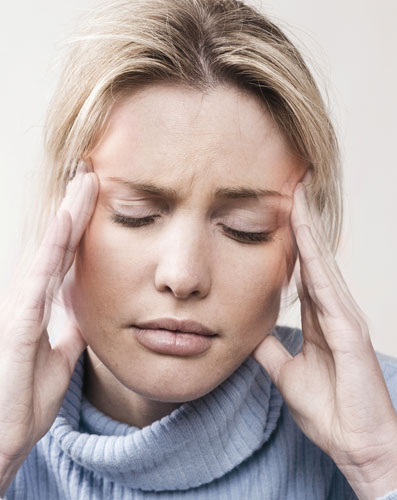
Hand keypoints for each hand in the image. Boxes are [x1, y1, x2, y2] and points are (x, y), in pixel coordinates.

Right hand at [0, 160, 97, 493]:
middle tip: (91, 173)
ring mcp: (21, 305)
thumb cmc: (25, 399)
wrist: (2, 439)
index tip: (96, 198)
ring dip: (67, 214)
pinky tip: (67, 219)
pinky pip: (40, 275)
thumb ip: (71, 332)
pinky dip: (54, 246)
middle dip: (74, 208)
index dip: (80, 227)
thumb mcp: (62, 359)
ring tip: (86, 181)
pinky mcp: (19, 321)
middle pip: (56, 244)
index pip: (65, 257)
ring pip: (48, 250)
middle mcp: (28, 297)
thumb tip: (84, 313)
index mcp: (41, 305)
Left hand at [252, 170, 396, 498]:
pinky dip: (317, 254)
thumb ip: (270, 349)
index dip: (290, 240)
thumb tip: (248, 332)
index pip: (303, 269)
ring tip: (298, 192)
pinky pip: (328, 283)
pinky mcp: (350, 328)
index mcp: (320, 318)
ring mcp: (345, 315)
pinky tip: (305, 230)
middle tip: (292, 183)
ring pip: (323, 260)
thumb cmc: (329, 411)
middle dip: (302, 220)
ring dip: (309, 226)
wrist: (357, 445)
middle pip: (314, 256)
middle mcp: (334, 309)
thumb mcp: (286, 374)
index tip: (279, 210)